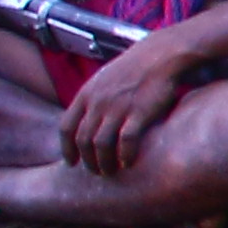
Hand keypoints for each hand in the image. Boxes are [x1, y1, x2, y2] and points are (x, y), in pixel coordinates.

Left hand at [65, 32, 196, 173]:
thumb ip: (94, 99)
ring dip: (104, 162)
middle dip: (87, 160)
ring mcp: (118, 108)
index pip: (66, 127)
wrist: (161, 55)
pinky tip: (129, 162)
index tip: (71, 162)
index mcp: (86, 94)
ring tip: (110, 171)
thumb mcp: (105, 80)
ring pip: (101, 144)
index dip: (66, 148)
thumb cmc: (136, 68)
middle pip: (83, 140)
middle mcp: (98, 102)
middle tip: (95, 171)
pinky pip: (126, 141)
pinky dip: (125, 156)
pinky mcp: (139, 113)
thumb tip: (89, 121)